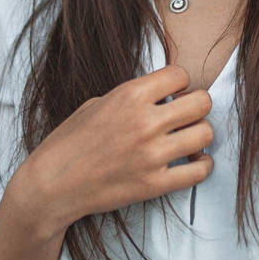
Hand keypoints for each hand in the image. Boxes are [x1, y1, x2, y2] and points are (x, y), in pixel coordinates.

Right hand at [14, 63, 213, 231]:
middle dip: (197, 106)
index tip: (173, 94)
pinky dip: (202, 165)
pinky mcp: (155, 184)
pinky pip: (200, 171)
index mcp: (129, 96)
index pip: (181, 75)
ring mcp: (152, 155)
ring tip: (187, 140)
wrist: (52, 184)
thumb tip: (165, 95)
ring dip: (199, 135)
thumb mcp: (97, 104)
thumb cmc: (70, 141)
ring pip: (206, 134)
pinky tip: (191, 162)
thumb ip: (133, 97)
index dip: (179, 83)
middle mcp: (145, 122)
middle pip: (202, 103)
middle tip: (186, 116)